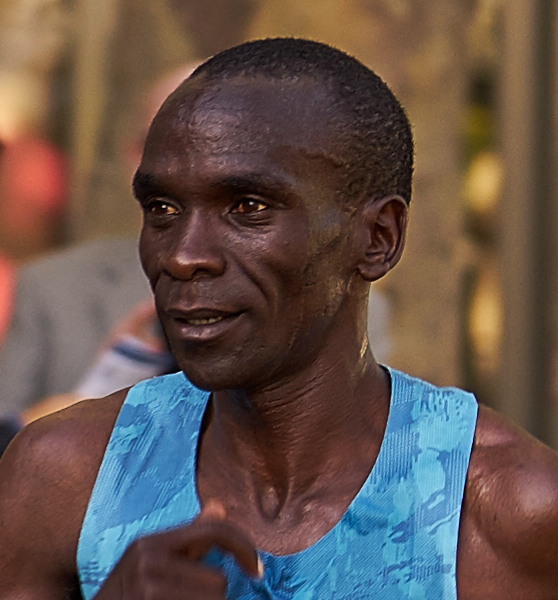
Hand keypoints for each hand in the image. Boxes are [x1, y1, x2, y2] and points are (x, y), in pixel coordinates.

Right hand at [93, 500, 261, 599]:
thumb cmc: (126, 595)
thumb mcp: (150, 561)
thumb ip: (189, 538)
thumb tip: (219, 506)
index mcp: (152, 543)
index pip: (214, 531)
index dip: (243, 547)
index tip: (257, 569)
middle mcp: (148, 561)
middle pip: (218, 582)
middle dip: (210, 597)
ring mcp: (148, 589)